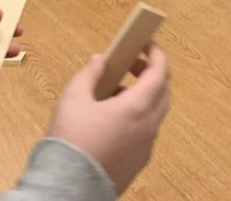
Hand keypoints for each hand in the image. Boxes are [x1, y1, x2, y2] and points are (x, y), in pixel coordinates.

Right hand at [48, 45, 170, 193]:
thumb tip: (99, 60)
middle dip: (151, 73)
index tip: (148, 44)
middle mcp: (148, 127)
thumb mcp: (73, 99)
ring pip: (155, 113)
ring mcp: (146, 146)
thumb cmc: (71, 141)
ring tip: (115, 92)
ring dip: (143, 96)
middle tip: (132, 64)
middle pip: (163, 92)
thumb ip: (89, 74)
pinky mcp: (138, 162)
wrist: (68, 188)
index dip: (157, 54)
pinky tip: (113, 119)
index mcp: (137, 108)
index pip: (160, 73)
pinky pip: (146, 132)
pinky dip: (138, 117)